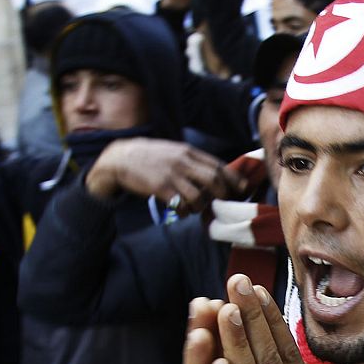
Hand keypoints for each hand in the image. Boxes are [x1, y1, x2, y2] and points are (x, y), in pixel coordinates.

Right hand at [84, 138, 245, 211]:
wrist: (120, 157)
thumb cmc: (150, 157)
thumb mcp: (174, 152)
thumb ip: (193, 161)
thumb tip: (216, 175)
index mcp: (188, 151)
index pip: (218, 165)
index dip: (234, 179)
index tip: (243, 190)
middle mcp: (182, 161)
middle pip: (214, 180)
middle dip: (222, 195)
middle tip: (221, 204)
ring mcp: (171, 174)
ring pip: (199, 196)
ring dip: (202, 207)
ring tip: (195, 209)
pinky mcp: (160, 188)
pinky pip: (181, 205)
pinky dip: (185, 212)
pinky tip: (180, 211)